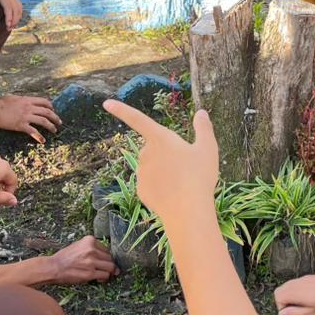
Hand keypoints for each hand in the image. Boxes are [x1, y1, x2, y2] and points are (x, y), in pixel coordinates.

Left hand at [0, 0, 23, 28]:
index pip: (8, 6)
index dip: (9, 16)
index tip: (7, 25)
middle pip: (16, 8)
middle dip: (14, 19)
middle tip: (9, 29)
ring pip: (19, 7)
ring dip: (18, 17)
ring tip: (12, 26)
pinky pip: (19, 5)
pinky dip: (18, 13)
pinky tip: (15, 19)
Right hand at [0, 95, 60, 142]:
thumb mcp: (13, 98)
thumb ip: (21, 100)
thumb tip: (23, 101)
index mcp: (28, 100)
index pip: (44, 102)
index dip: (51, 107)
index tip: (53, 111)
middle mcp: (29, 107)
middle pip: (47, 112)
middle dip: (55, 117)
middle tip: (59, 122)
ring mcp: (26, 116)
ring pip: (43, 121)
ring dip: (51, 126)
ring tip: (55, 130)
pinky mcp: (21, 125)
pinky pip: (33, 131)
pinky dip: (39, 136)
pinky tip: (43, 141)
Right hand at [41, 235, 117, 284]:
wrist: (53, 267)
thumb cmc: (64, 258)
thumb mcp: (78, 246)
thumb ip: (90, 248)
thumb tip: (103, 255)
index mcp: (89, 240)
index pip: (106, 248)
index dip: (105, 257)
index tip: (104, 261)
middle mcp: (92, 249)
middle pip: (110, 257)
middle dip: (109, 264)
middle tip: (108, 269)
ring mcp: (92, 261)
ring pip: (111, 266)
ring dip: (110, 272)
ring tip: (105, 275)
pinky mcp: (90, 273)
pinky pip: (105, 275)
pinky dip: (105, 278)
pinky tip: (100, 279)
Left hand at [102, 101, 218, 227]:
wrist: (187, 211)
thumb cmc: (199, 176)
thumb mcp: (208, 148)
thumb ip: (204, 128)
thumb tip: (201, 113)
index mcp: (160, 138)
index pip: (137, 119)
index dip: (121, 110)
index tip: (106, 103)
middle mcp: (145, 153)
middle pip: (155, 148)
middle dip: (167, 154)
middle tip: (187, 166)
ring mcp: (141, 173)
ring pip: (153, 166)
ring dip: (165, 170)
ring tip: (184, 182)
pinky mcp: (140, 190)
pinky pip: (151, 183)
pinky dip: (161, 187)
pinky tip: (174, 194)